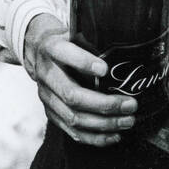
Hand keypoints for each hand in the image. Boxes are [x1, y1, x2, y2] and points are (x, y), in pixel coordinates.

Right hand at [23, 14, 137, 146]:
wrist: (38, 51)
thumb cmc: (66, 40)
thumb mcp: (74, 31)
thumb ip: (92, 38)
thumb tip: (127, 47)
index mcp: (52, 48)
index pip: (64, 54)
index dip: (83, 62)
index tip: (105, 69)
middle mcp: (46, 74)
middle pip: (72, 95)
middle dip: (104, 104)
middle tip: (131, 105)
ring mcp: (47, 97)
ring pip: (74, 118)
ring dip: (104, 124)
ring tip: (128, 121)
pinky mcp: (51, 113)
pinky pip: (72, 131)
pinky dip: (95, 137)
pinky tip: (115, 135)